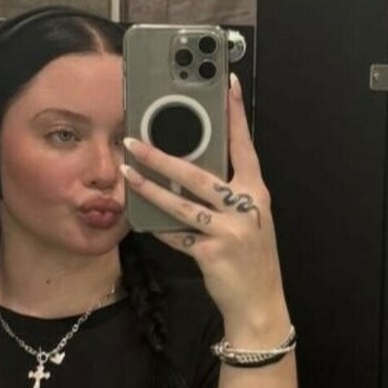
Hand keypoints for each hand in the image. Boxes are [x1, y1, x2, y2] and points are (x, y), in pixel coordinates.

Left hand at [121, 74, 287, 340]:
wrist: (260, 304)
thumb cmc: (252, 260)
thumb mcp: (250, 222)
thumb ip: (229, 197)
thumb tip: (191, 173)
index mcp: (257, 194)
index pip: (245, 146)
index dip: (236, 114)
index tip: (227, 84)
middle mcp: (246, 209)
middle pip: (200, 174)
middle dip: (164, 156)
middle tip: (137, 139)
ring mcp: (230, 232)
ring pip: (182, 203)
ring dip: (151, 188)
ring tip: (128, 172)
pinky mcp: (213, 253)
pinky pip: (178, 235)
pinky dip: (159, 227)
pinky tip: (141, 218)